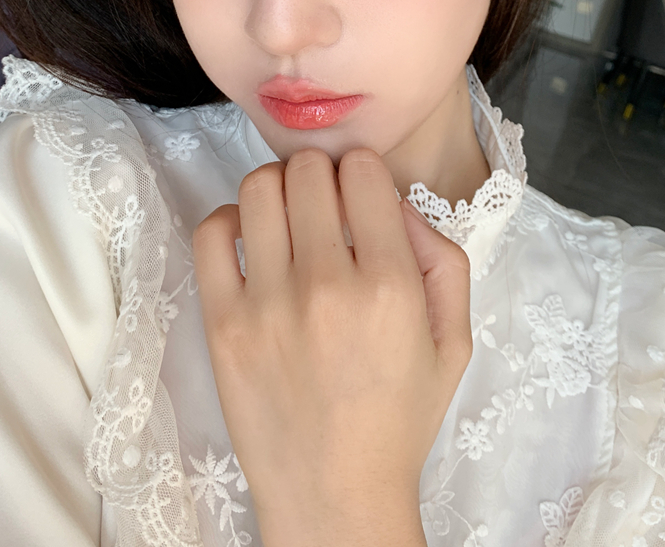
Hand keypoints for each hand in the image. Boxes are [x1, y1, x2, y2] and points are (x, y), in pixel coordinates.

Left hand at [192, 147, 472, 546]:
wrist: (335, 494)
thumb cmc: (398, 418)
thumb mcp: (453, 342)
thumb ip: (443, 259)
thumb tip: (396, 204)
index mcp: (391, 286)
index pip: (363, 171)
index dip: (363, 173)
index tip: (361, 197)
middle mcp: (327, 285)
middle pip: (309, 170)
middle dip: (321, 175)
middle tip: (325, 206)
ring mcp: (267, 303)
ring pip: (259, 188)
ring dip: (278, 188)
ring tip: (288, 218)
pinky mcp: (223, 324)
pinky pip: (211, 233)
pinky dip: (230, 219)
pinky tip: (250, 240)